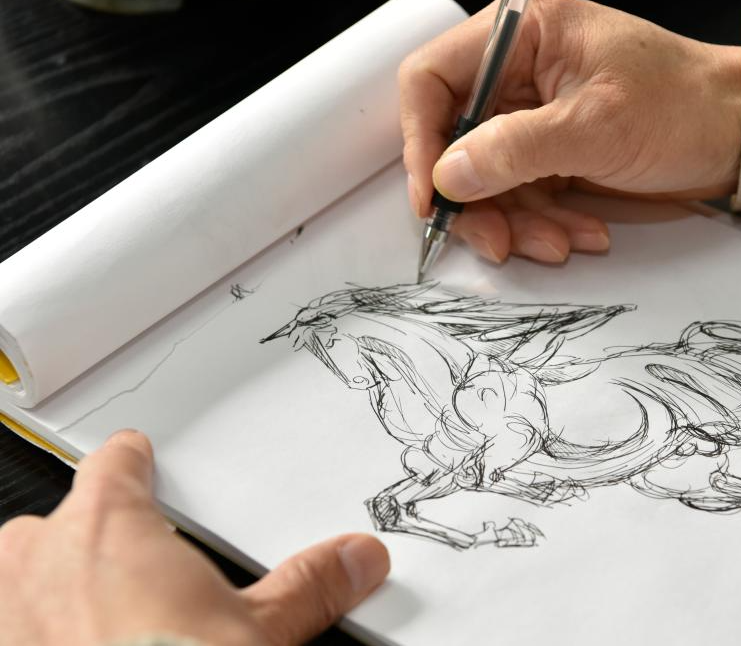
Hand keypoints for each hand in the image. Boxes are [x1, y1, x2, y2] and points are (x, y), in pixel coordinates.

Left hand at [0, 430, 388, 645]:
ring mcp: (7, 607)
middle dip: (96, 546)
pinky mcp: (0, 641)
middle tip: (142, 583)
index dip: (131, 464)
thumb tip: (355, 560)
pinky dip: (39, 634)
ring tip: (109, 629)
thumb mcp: (258, 633)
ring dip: (56, 595)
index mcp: (109, 525)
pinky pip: (17, 624)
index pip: (113, 464)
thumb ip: (307, 585)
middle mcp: (40, 556)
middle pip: (66, 522)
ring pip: (27, 577)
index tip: (137, 462)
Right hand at [400, 0, 740, 263]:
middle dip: (478, 199)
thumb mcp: (597, 126)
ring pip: (488, 179)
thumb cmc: (684, 105)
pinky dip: (543, 223)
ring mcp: (534, 115)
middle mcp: (518, 72)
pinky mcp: (551, 151)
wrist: (740, 133)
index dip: (422, 140)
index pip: (432, 80)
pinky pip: (521, 194)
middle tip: (498, 240)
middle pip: (456, 141)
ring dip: (517, 222)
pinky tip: (581, 232)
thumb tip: (449, 175)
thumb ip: (516, 149)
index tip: (434, 196)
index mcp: (521, 34)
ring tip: (561, 241)